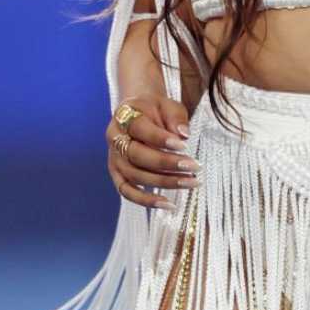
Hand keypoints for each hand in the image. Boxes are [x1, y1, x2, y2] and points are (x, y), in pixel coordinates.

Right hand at [106, 90, 197, 208]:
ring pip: (135, 176)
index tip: (185, 145)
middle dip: (167, 163)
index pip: (140, 129)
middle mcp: (115, 139)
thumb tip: (184, 134)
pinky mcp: (118, 175)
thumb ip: (175, 117)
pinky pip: (128, 192)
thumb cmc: (155, 110)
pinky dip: (147, 201)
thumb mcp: (168, 105)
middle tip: (194, 167)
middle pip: (137, 156)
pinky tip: (170, 204)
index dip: (161, 139)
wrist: (138, 114)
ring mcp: (115, 159)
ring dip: (164, 182)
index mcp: (125, 117)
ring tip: (191, 182)